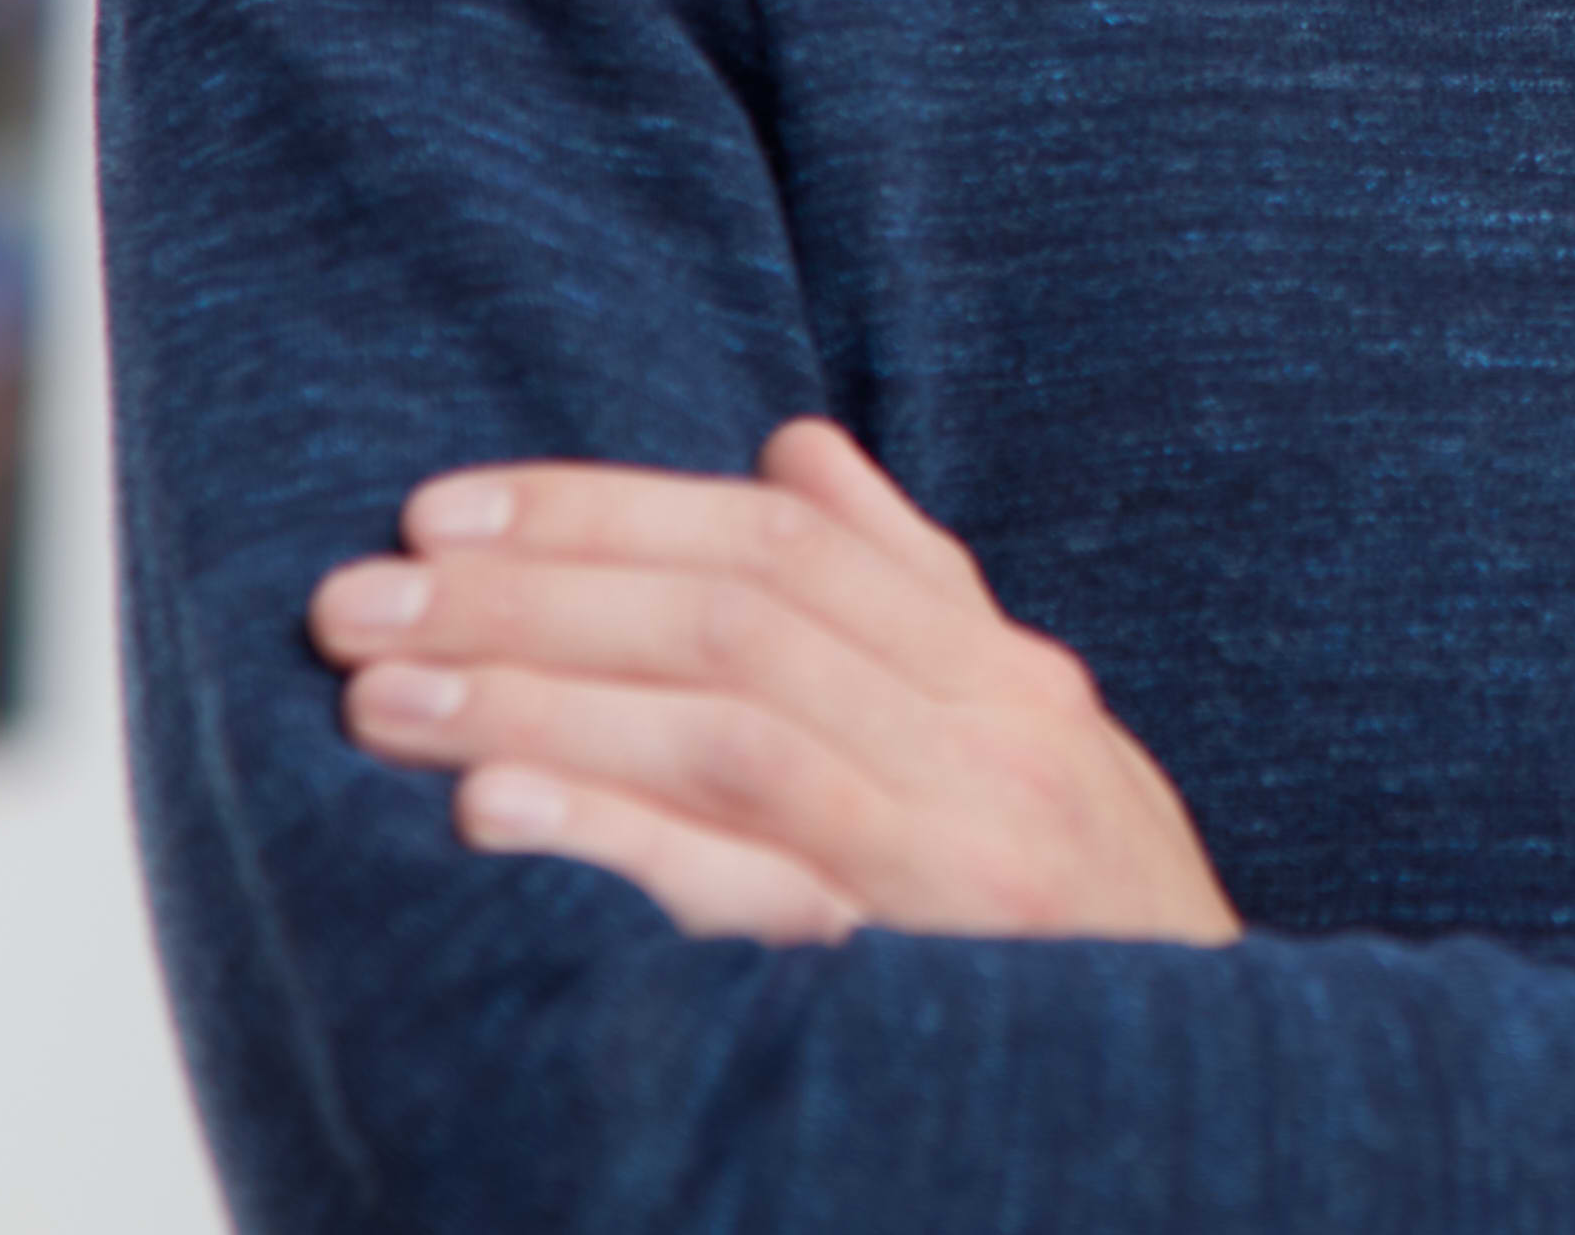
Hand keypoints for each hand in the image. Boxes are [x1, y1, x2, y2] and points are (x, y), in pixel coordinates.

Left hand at [310, 419, 1244, 948]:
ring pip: (730, 731)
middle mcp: (995, 753)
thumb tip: (797, 449)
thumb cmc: (1096, 939)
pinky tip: (491, 811)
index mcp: (1006, 685)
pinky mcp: (919, 987)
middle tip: (355, 600)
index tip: (441, 511)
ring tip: (379, 696)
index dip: (603, 510)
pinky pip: (754, 892)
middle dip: (529, 596)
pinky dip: (617, 838)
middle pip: (736, 620)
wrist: (1220, 1124)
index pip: (783, 543)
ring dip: (537, 699)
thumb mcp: (1042, 749)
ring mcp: (965, 870)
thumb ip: (918, 601)